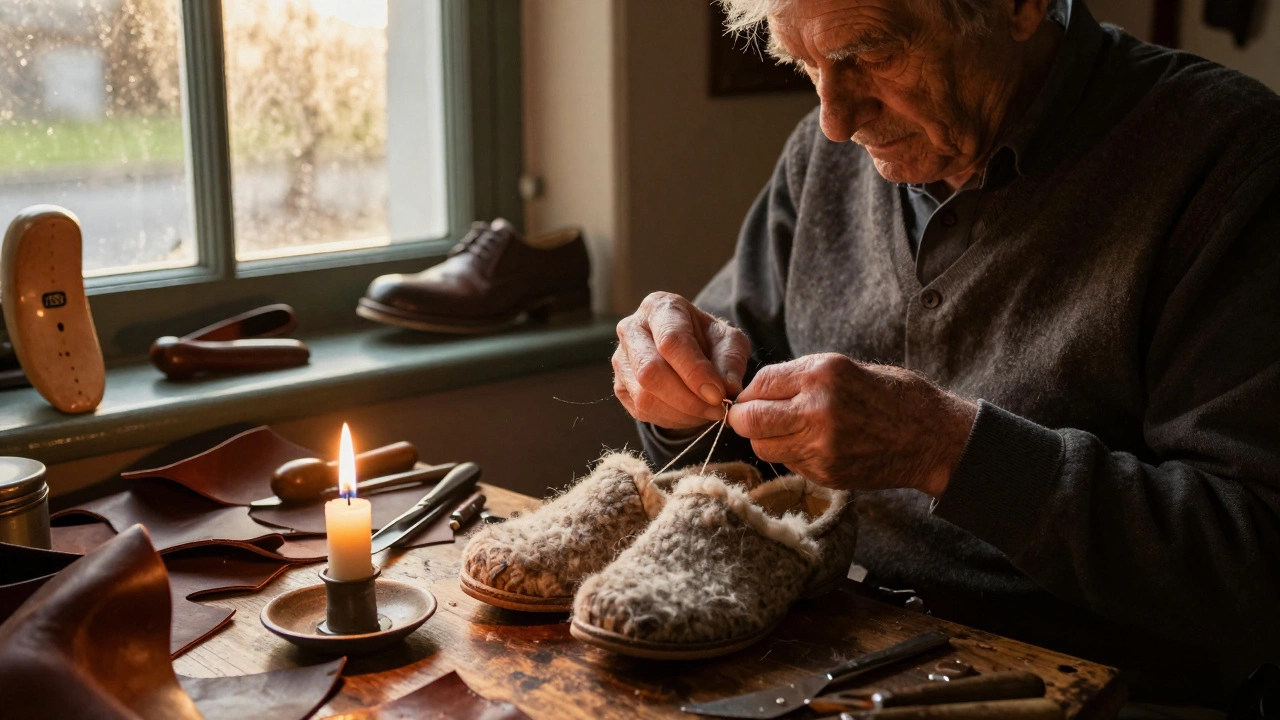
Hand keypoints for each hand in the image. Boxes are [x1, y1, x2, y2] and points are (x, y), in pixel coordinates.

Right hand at [613, 292, 750, 429]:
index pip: (671, 341)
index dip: (695, 372)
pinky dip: (671, 419)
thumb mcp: (728, 341)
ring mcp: (621, 359)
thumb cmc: (707, 340)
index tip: (719, 394)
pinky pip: (642, 411)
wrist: (688, 350)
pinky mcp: (619, 386)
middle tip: (716, 409)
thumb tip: (728, 389)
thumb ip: (730, 361)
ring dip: (682, 413)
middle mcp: (632, 329)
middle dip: (687, 399)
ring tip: (707, 411)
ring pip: (644, 396)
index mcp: (659, 308)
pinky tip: (690, 413)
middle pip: (650, 371)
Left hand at [726, 354, 977, 495]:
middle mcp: (817, 408)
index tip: (751, 398)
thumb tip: (756, 392)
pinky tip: (814, 446)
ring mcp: (821, 444)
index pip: (759, 384)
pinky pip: (789, 463)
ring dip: (766, 439)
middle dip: (744, 419)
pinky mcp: (826, 472)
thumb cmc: (891, 396)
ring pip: (763, 446)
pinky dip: (792, 454)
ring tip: (787, 432)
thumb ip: (800, 378)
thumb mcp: (845, 369)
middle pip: (749, 420)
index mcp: (822, 373)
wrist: (932, 437)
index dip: (750, 393)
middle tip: (751, 419)